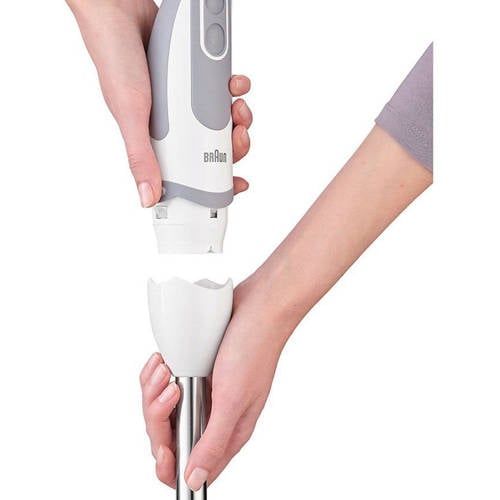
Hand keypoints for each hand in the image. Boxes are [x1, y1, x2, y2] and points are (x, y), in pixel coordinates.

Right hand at [67, 0, 251, 206]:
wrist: (120, 10)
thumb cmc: (114, 59)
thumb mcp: (128, 114)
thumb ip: (141, 156)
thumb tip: (147, 198)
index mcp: (157, 142)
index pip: (191, 174)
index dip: (216, 182)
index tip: (237, 184)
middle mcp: (174, 125)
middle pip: (214, 149)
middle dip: (235, 145)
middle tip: (239, 133)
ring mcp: (186, 102)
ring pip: (223, 121)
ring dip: (239, 115)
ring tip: (238, 104)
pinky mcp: (195, 79)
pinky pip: (223, 90)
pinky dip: (234, 88)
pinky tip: (234, 82)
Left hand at [139, 272, 292, 488]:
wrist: (257, 307)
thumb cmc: (254, 349)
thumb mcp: (233, 400)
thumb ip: (213, 443)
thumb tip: (194, 480)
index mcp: (228, 430)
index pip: (192, 465)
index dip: (171, 464)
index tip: (164, 448)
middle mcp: (214, 414)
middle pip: (170, 435)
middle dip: (159, 415)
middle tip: (172, 390)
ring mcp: (203, 392)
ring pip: (162, 408)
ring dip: (155, 390)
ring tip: (166, 369)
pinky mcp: (194, 371)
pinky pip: (163, 382)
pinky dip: (157, 373)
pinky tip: (164, 361)